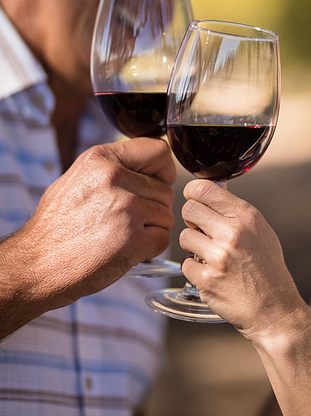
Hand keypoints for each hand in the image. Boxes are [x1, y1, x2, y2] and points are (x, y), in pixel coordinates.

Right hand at [1, 137, 175, 318]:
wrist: (37, 265)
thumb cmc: (56, 226)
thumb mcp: (77, 179)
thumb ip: (111, 168)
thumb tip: (145, 167)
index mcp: (101, 158)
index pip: (158, 150)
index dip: (162, 171)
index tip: (154, 184)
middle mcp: (114, 177)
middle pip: (165, 189)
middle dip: (155, 207)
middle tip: (129, 221)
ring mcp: (126, 208)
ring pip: (166, 215)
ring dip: (152, 229)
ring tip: (124, 236)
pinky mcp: (132, 239)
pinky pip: (163, 238)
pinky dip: (151, 248)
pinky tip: (128, 250)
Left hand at [179, 180, 304, 340]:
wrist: (274, 309)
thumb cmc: (268, 269)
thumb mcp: (262, 232)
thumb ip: (236, 213)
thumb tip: (210, 192)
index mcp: (247, 217)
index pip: (205, 188)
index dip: (193, 191)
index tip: (193, 198)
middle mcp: (232, 233)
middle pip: (188, 209)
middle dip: (191, 219)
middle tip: (201, 230)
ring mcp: (218, 257)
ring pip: (184, 236)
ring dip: (192, 245)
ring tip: (209, 255)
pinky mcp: (206, 280)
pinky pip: (185, 264)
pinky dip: (194, 269)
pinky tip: (211, 274)